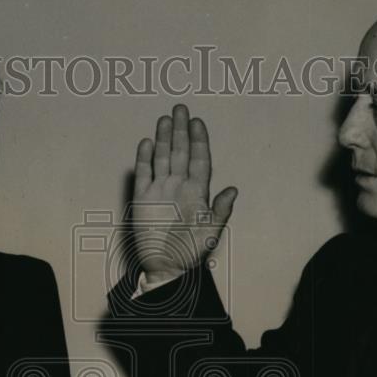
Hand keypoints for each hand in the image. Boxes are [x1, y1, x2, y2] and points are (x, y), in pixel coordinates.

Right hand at [131, 104, 237, 283]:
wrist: (165, 268)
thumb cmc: (190, 253)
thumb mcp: (210, 234)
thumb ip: (220, 211)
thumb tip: (233, 189)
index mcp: (197, 192)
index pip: (199, 160)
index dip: (199, 141)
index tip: (198, 122)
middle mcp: (179, 187)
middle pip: (180, 152)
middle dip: (181, 130)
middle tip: (180, 108)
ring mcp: (160, 190)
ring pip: (163, 158)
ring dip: (164, 139)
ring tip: (165, 119)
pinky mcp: (143, 198)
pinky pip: (144, 173)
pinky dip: (145, 158)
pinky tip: (148, 143)